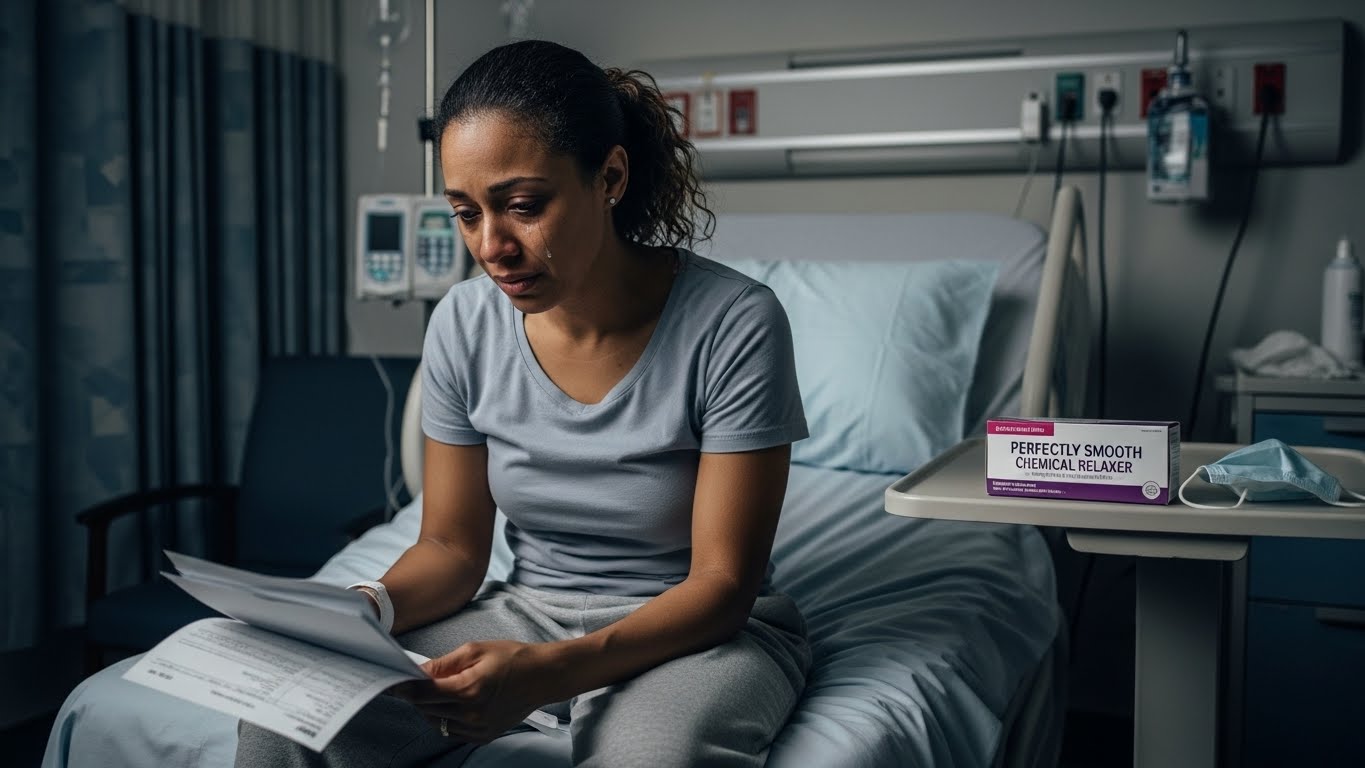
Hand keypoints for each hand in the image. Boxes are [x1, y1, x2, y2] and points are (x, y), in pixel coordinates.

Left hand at [393, 640, 548, 742]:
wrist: (544, 676)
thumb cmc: (513, 657)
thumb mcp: (476, 650)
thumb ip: (444, 664)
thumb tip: (418, 672)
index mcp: (469, 689)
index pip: (423, 694)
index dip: (403, 688)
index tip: (391, 683)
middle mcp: (472, 713)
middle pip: (427, 709)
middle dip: (415, 696)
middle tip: (412, 683)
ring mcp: (479, 728)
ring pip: (437, 723)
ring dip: (430, 709)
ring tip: (437, 692)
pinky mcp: (484, 736)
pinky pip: (453, 732)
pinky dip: (446, 719)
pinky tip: (452, 704)